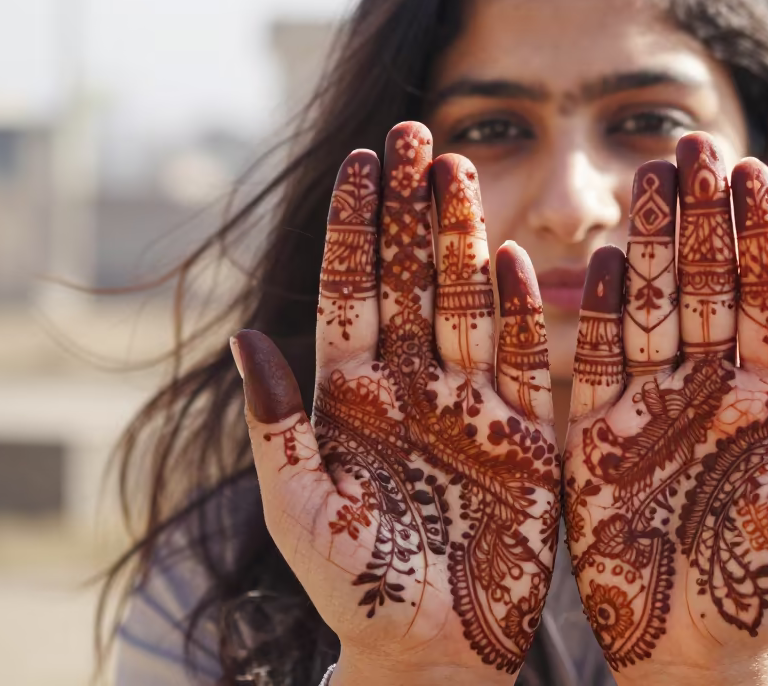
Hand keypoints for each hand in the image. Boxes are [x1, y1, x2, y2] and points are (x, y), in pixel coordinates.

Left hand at [233, 122, 559, 681]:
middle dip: (408, 207)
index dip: (354, 228)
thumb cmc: (357, 592)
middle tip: (414, 132)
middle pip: (410, 279)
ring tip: (458, 170)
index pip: (350, 292)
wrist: (435, 652)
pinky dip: (519, 311)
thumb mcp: (305, 512)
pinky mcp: (521, 436)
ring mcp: (468, 405)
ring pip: (464, 302)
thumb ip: (280, 428)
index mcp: (351, 399)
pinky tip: (514, 260)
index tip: (358, 161)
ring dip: (462, 238)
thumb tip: (246, 340)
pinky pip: (520, 360)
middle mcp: (410, 387)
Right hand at [563, 135, 767, 683]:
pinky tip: (605, 259)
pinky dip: (596, 311)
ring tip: (650, 178)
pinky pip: (597, 360)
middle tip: (690, 143)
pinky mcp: (599, 434)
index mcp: (766, 399)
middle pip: (703, 284)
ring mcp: (651, 406)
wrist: (688, 648)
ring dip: (652, 243)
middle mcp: (707, 388)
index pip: (763, 298)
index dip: (757, 234)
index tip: (749, 168)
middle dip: (700, 216)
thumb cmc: (762, 587)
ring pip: (651, 306)